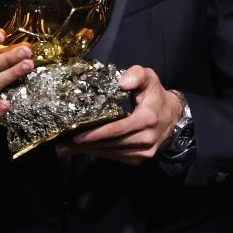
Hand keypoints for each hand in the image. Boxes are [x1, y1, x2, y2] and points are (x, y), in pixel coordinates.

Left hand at [56, 65, 182, 164]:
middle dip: (86, 145)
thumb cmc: (154, 94)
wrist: (171, 115)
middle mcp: (147, 138)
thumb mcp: (149, 77)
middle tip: (61, 145)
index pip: (119, 128)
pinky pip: (116, 157)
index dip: (97, 133)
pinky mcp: (140, 158)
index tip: (77, 136)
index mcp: (148, 118)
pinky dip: (99, 153)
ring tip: (65, 148)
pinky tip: (83, 149)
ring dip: (88, 151)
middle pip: (112, 143)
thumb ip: (136, 74)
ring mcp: (144, 151)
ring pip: (112, 152)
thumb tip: (122, 82)